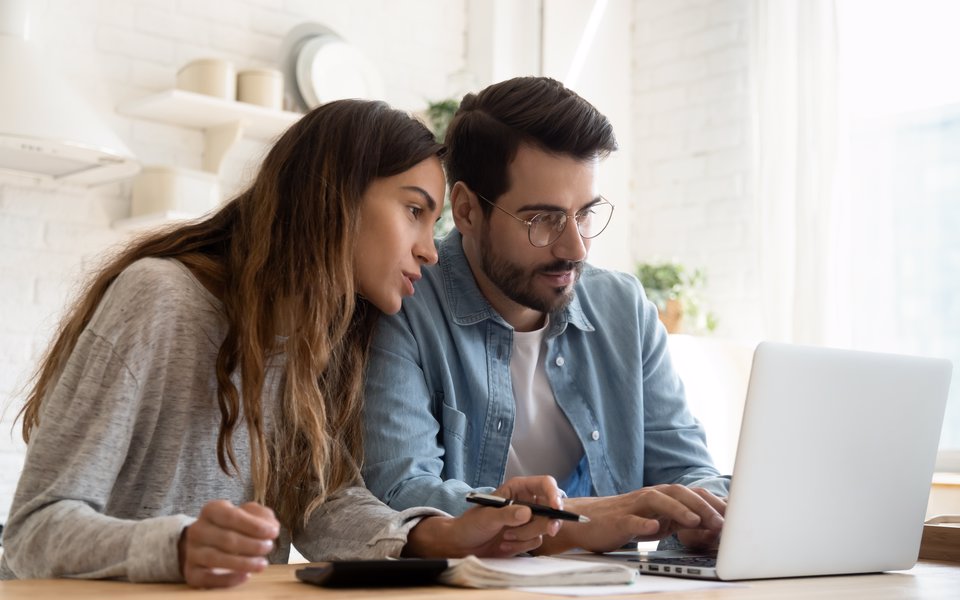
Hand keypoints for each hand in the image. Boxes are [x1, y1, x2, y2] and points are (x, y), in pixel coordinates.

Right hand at [178, 500, 280, 587]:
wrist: (206, 543)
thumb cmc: (233, 526)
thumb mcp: (248, 514)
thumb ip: (262, 516)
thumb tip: (271, 527)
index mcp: (211, 510)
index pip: (232, 516)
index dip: (254, 525)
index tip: (273, 532)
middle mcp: (198, 530)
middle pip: (226, 539)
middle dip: (252, 545)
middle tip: (269, 547)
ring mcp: (192, 552)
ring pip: (216, 559)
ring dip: (243, 563)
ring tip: (262, 564)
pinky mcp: (192, 572)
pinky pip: (208, 578)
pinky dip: (228, 579)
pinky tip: (246, 576)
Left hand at [404, 476, 563, 557]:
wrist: (463, 545)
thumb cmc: (471, 524)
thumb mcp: (487, 517)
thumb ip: (507, 514)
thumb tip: (527, 513)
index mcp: (518, 489)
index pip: (544, 484)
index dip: (554, 494)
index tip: (556, 508)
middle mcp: (526, 502)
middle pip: (551, 507)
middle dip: (548, 520)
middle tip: (550, 530)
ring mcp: (528, 520)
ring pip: (544, 527)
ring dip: (526, 535)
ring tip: (506, 537)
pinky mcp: (527, 536)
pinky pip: (536, 541)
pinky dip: (522, 545)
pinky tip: (506, 544)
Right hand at [536, 485, 725, 553]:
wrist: (585, 522)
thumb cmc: (623, 522)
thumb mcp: (656, 522)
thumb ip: (678, 521)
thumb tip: (709, 527)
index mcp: (661, 497)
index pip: (692, 494)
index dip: (714, 503)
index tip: (736, 517)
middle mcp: (649, 497)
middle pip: (679, 492)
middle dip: (703, 506)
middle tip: (722, 522)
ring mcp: (633, 507)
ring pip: (658, 500)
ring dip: (679, 510)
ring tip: (696, 522)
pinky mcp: (617, 520)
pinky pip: (631, 520)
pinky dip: (644, 523)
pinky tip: (654, 529)